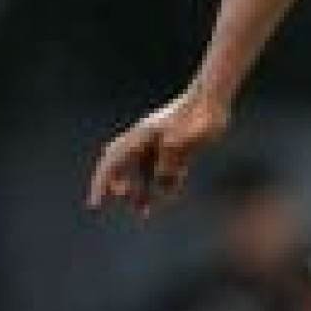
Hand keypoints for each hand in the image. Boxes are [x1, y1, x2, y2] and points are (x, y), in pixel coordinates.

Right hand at [88, 89, 231, 214]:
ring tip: (144, 212)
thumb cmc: (201, 115)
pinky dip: (165, 183)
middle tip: (124, 203)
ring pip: (143, 171)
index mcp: (142, 136)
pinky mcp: (177, 147)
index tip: (95, 203)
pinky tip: (170, 194)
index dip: (102, 183)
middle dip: (118, 187)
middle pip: (122, 167)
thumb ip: (173, 157)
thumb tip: (161, 177)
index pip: (113, 162)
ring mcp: (160, 143)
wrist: (214, 97)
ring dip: (141, 191)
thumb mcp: (188, 137)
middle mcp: (146, 140)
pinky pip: (164, 169)